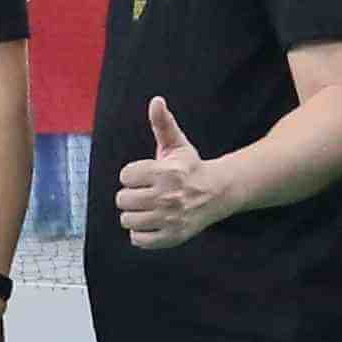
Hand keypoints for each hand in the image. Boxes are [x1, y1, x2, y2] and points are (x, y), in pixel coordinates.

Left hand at [114, 99, 225, 249]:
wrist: (218, 193)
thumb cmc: (190, 168)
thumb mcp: (177, 145)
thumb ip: (162, 124)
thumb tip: (156, 100)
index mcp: (165, 172)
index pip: (125, 176)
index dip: (132, 175)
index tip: (145, 176)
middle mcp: (167, 196)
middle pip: (122, 199)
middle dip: (131, 195)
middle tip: (145, 193)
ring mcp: (170, 218)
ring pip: (127, 220)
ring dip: (134, 215)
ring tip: (147, 208)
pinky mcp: (172, 236)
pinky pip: (139, 240)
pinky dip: (140, 234)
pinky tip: (151, 223)